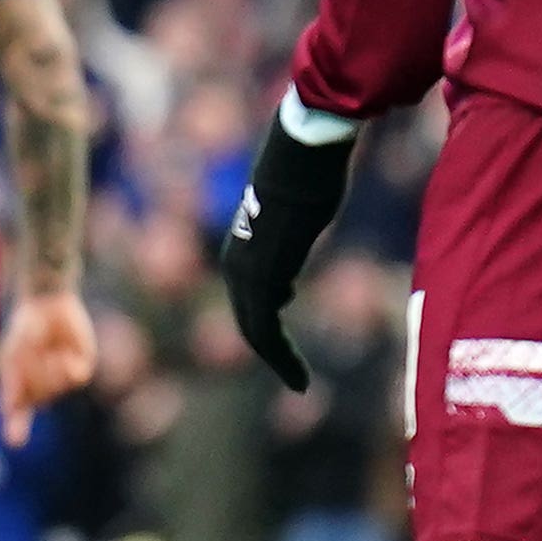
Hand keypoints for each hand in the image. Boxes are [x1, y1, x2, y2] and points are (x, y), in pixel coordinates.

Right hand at [0, 283, 97, 433]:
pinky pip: (77, 377)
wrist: (49, 301)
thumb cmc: (27, 326)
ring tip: (47, 352)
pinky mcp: (82, 366)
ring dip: (50, 372)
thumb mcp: (14, 352)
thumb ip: (13, 381)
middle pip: (39, 397)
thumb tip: (10, 408)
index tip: (14, 442)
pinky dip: (68, 368)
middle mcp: (43, 384)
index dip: (16, 427)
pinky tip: (64, 355)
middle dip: (34, 377)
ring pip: (58, 388)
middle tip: (30, 354)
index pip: (18, 412)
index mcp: (22, 383)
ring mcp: (63, 377)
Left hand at [215, 113, 355, 391]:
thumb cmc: (306, 177)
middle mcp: (235, 266)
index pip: (251, 302)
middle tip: (296, 379)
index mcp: (242, 251)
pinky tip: (299, 377)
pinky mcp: (261, 279)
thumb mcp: (295, 220)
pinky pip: (265, 330)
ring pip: (256, 331)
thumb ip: (286, 250)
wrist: (300, 157)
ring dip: (279, 360)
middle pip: (250, 321)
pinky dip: (281, 357)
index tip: (286, 351)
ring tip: (300, 383)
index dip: (267, 330)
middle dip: (272, 352)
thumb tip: (283, 286)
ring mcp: (245, 274)